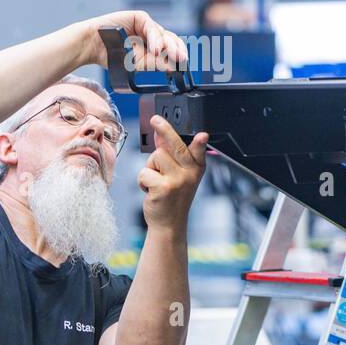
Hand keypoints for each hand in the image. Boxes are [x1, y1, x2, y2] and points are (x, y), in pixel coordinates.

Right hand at [82, 10, 187, 72]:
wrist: (93, 47)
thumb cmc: (111, 55)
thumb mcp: (137, 64)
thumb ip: (155, 64)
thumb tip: (172, 67)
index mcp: (151, 45)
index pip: (171, 48)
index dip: (179, 55)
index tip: (184, 64)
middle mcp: (150, 34)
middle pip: (171, 39)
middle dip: (177, 49)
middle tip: (181, 59)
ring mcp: (146, 25)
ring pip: (163, 34)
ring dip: (166, 46)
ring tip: (164, 56)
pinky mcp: (139, 17)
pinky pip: (152, 27)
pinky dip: (154, 39)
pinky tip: (155, 49)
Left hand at [137, 117, 207, 231]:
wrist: (169, 225)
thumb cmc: (172, 198)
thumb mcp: (177, 175)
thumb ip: (171, 155)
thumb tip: (160, 134)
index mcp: (197, 168)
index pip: (199, 151)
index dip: (200, 142)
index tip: (202, 135)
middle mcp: (190, 174)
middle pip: (174, 145)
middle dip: (164, 129)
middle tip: (155, 120)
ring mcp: (177, 181)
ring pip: (155, 157)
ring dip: (150, 167)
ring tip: (156, 181)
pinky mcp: (163, 188)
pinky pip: (144, 172)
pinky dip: (142, 181)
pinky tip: (150, 191)